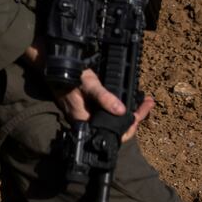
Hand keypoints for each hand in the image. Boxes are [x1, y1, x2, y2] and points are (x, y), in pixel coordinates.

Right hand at [26, 40, 152, 141]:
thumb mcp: (89, 84)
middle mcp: (87, 122)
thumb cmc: (69, 75)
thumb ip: (104, 98)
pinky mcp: (88, 109)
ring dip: (130, 111)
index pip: (114, 133)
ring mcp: (87, 115)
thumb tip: (121, 111)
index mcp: (86, 121)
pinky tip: (129, 100)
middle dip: (136, 116)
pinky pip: (107, 113)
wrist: (53, 67)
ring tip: (144, 101)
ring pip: (113, 120)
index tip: (142, 111)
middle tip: (148, 103)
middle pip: (116, 127)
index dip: (131, 125)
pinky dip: (121, 107)